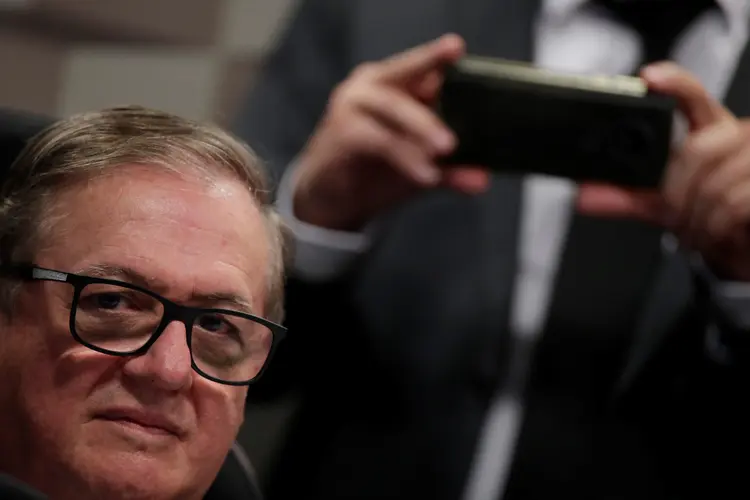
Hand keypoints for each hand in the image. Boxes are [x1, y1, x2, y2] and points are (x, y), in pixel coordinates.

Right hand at [293, 34, 488, 230]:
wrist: (331, 198)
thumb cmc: (376, 171)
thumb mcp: (420, 168)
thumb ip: (449, 169)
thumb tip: (482, 179)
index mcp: (392, 83)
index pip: (420, 66)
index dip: (436, 56)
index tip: (456, 47)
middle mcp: (371, 85)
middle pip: (408, 81)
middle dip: (435, 108)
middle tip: (455, 138)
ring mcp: (353, 104)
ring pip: (395, 109)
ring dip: (422, 131)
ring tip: (446, 153)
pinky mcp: (341, 130)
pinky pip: (380, 139)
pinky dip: (405, 157)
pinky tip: (425, 176)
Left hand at [577, 62, 749, 278]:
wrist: (743, 242)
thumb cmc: (712, 215)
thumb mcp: (663, 205)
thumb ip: (625, 198)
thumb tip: (584, 196)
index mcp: (707, 130)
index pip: (691, 96)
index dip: (674, 83)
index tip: (650, 78)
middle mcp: (736, 135)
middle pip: (696, 152)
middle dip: (676, 195)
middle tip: (674, 215)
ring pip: (715, 186)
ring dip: (699, 219)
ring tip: (700, 228)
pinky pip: (735, 205)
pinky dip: (718, 227)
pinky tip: (720, 231)